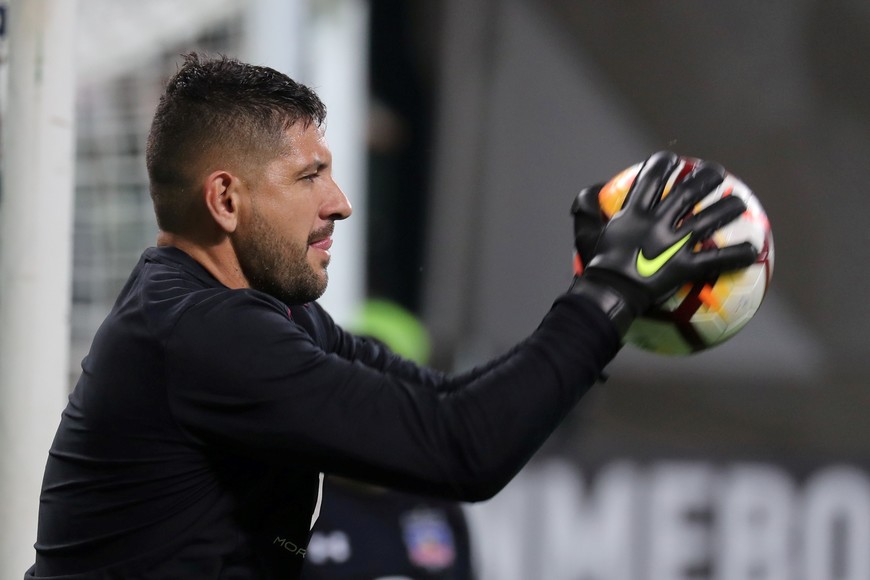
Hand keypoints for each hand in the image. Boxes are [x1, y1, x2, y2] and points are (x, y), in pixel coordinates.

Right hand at [570, 151, 757, 334]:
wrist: (609, 294)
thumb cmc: (595, 266)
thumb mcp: (584, 232)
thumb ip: (586, 208)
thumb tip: (591, 190)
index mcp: (634, 212)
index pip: (652, 177)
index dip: (664, 164)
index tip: (674, 161)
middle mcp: (658, 222)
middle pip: (688, 192)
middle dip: (706, 177)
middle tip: (717, 173)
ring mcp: (674, 243)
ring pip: (709, 219)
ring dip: (728, 208)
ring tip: (740, 203)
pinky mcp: (685, 266)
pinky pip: (717, 259)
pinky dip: (737, 255)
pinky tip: (754, 252)